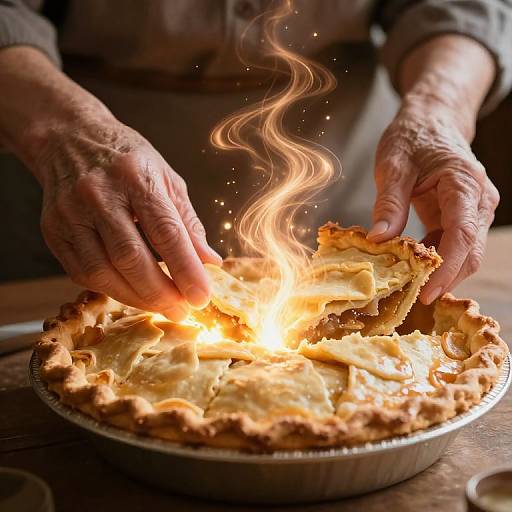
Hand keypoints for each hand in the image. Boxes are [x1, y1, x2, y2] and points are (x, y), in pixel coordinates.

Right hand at [35, 116, 221, 319]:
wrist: (71, 140)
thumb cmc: (128, 161)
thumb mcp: (167, 180)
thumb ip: (188, 223)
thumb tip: (211, 263)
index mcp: (136, 176)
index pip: (165, 231)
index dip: (186, 269)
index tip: (202, 296)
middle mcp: (99, 194)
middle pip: (131, 257)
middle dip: (160, 293)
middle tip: (183, 310)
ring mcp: (71, 213)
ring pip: (103, 271)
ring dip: (136, 297)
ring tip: (161, 305)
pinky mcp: (53, 230)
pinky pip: (81, 273)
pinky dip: (111, 289)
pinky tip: (131, 291)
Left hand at [368, 98, 498, 303]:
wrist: (430, 122)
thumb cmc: (413, 138)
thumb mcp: (393, 166)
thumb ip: (389, 204)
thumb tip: (379, 241)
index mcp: (464, 184)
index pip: (463, 235)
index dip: (447, 269)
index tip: (427, 292)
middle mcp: (478, 201)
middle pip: (470, 252)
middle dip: (445, 279)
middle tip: (412, 299)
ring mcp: (474, 210)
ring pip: (465, 253)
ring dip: (440, 272)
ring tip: (407, 286)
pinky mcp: (462, 216)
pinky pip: (453, 246)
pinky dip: (435, 260)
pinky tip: (411, 267)